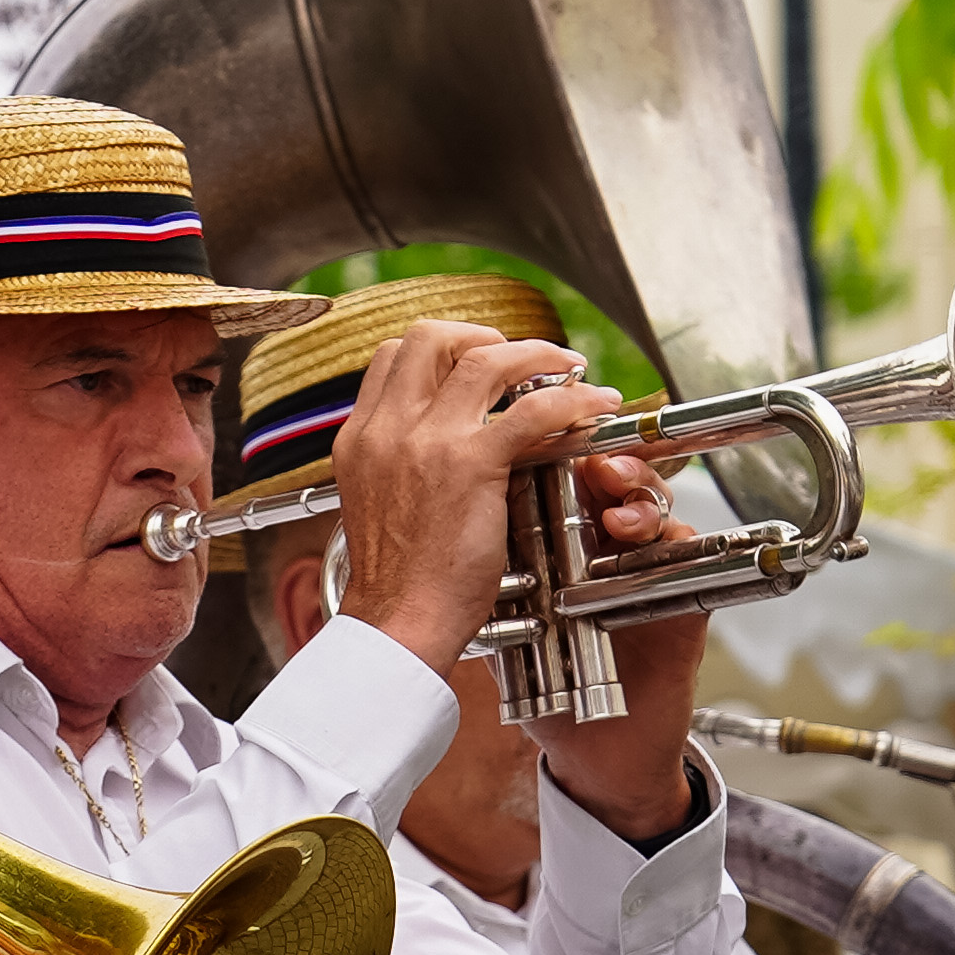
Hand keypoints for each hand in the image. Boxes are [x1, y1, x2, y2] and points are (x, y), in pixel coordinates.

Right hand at [330, 326, 619, 672]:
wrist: (397, 621)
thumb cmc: (398, 583)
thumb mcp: (377, 504)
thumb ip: (398, 464)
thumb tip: (437, 448)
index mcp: (360, 437)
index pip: (391, 357)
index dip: (439, 347)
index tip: (473, 360)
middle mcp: (387, 428)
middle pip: (429, 336)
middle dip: (482, 334)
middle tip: (519, 356)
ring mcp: (427, 441)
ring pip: (485, 358)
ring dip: (536, 354)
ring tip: (567, 368)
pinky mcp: (471, 463)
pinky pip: (532, 409)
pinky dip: (572, 400)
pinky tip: (593, 407)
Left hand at [524, 458, 715, 840]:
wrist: (595, 751)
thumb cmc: (551, 691)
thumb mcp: (507, 627)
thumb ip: (487, 581)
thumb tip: (444, 528)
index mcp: (562, 547)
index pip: (564, 481)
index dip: (559, 458)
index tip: (546, 447)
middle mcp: (607, 550)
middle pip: (616, 480)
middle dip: (609, 465)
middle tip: (597, 469)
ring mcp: (647, 571)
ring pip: (655, 507)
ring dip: (640, 501)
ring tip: (619, 521)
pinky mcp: (683, 599)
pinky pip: (688, 553)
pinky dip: (672, 543)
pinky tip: (648, 550)